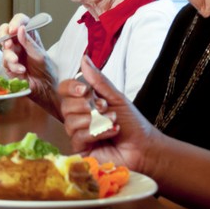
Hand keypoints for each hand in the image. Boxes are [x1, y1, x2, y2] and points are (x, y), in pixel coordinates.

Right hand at [0, 13, 56, 110]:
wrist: (46, 88)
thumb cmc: (46, 70)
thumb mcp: (40, 55)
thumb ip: (29, 42)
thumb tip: (21, 29)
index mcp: (29, 36)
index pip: (20, 21)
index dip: (15, 22)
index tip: (14, 28)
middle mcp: (19, 42)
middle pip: (5, 31)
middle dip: (5, 37)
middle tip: (8, 44)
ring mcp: (12, 53)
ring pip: (3, 49)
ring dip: (10, 56)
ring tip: (17, 63)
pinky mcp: (8, 65)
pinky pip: (4, 63)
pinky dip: (12, 67)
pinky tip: (21, 70)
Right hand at [58, 57, 154, 171]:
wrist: (145, 147)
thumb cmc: (132, 124)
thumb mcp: (116, 98)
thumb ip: (99, 80)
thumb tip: (84, 58)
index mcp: (84, 102)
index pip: (64, 90)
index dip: (71, 88)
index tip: (85, 90)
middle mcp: (78, 117)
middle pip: (65, 105)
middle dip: (87, 106)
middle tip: (105, 109)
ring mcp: (77, 134)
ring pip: (71, 121)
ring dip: (96, 120)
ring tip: (113, 122)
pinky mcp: (80, 150)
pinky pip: (79, 136)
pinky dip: (98, 133)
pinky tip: (112, 133)